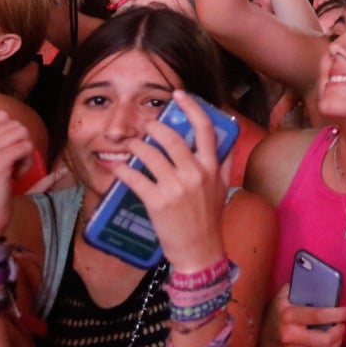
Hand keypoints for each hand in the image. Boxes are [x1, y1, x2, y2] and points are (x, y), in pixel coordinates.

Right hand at [0, 111, 35, 234]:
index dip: (10, 135)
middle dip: (19, 144)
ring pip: (22, 133)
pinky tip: (16, 177)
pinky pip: (26, 147)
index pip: (1, 116)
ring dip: (24, 152)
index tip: (3, 156)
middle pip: (14, 124)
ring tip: (13, 171)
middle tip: (11, 166)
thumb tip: (9, 117)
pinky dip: (27, 162)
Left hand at [106, 90, 226, 270]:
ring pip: (150, 154)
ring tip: (132, 146)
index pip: (205, 128)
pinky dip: (123, 169)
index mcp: (212, 167)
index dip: (191, 107)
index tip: (178, 95)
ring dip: (136, 146)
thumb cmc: (210, 219)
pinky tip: (118, 167)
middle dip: (154, 126)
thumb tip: (227, 140)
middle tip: (146, 125)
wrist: (200, 251)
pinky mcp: (157, 202)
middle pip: (172, 137)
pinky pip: (135, 178)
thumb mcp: (223, 188)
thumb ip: (224, 163)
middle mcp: (195, 173)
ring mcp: (175, 187)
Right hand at [257, 285, 345, 346]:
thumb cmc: (274, 312)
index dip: (337, 314)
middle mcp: (290, 336)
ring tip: (338, 335)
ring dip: (337, 345)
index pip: (318, 316)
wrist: (255, 337)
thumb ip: (300, 288)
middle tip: (342, 325)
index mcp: (289, 316)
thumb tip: (321, 279)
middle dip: (339, 332)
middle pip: (325, 340)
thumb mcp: (283, 295)